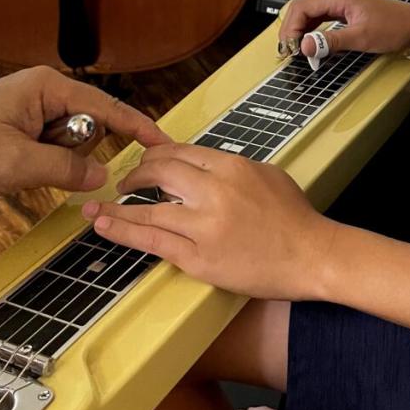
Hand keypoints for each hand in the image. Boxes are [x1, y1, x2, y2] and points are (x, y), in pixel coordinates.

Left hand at [0, 66, 169, 199]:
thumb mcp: (17, 165)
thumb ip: (67, 170)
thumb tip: (102, 176)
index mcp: (48, 87)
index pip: (109, 107)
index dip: (138, 128)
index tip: (164, 143)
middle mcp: (42, 92)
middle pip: (88, 128)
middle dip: (73, 154)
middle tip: (37, 165)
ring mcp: (29, 109)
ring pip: (68, 144)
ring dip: (50, 163)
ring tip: (13, 167)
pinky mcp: (17, 127)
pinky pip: (47, 150)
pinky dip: (38, 165)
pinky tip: (10, 170)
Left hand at [81, 143, 336, 300]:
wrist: (312, 255)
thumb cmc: (295, 217)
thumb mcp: (266, 175)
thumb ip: (231, 169)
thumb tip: (201, 166)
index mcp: (231, 166)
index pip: (180, 152)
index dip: (155, 155)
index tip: (145, 162)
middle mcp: (214, 191)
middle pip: (159, 173)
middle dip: (135, 175)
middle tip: (125, 182)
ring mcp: (204, 226)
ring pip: (149, 210)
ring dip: (118, 207)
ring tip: (97, 207)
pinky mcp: (199, 258)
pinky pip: (154, 242)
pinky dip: (125, 233)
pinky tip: (106, 227)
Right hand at [278, 0, 409, 59]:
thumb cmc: (396, 27)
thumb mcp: (361, 38)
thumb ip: (332, 42)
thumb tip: (307, 45)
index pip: (302, 7)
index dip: (291, 28)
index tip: (290, 46)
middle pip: (303, 9)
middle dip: (293, 29)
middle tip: (288, 50)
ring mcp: (344, 4)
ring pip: (312, 14)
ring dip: (302, 30)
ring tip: (298, 49)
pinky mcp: (348, 13)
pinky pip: (323, 19)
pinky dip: (314, 31)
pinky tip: (314, 43)